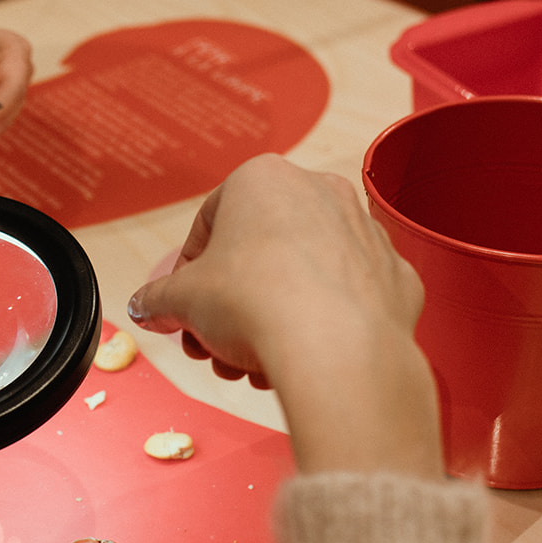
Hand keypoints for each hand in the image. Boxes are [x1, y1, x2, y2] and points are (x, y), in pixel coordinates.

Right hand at [125, 155, 442, 478]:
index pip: (210, 222)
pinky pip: (347, 298)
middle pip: (258, 252)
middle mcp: (321, 192)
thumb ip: (158, 299)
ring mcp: (365, 232)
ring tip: (248, 363)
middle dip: (229, 304)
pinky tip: (300, 354)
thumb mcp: (181, 300)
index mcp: (263, 179)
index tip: (182, 306)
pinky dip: (323, 324)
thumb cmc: (257, 304)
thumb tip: (145, 306)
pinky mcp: (396, 276)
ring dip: (270, 317)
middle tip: (211, 344)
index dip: (188, 271)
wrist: (335, 350)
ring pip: (302, 275)